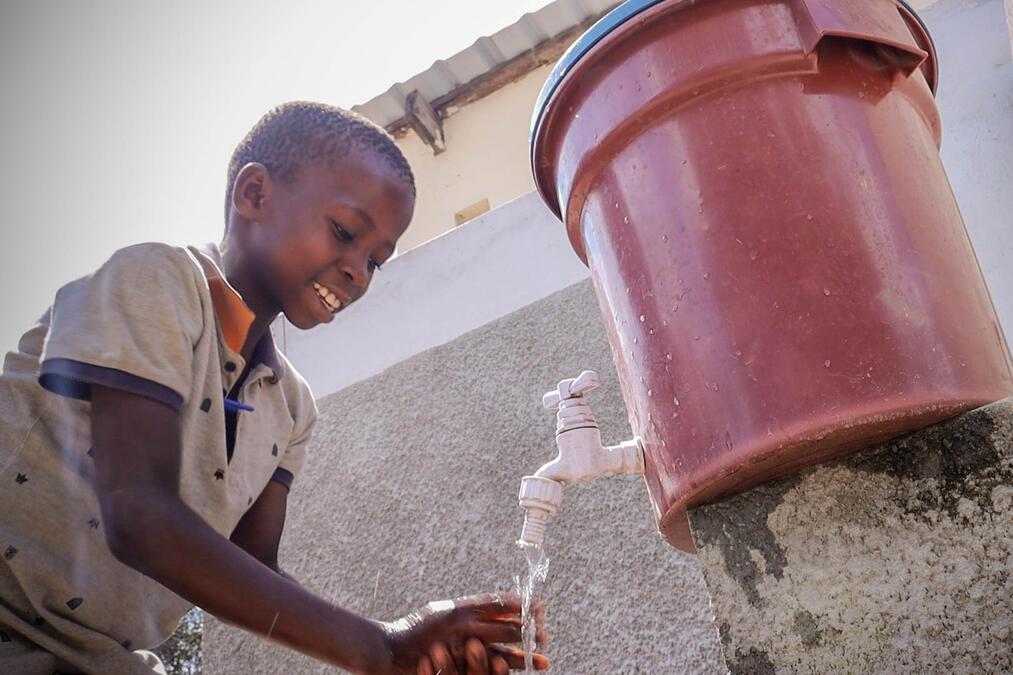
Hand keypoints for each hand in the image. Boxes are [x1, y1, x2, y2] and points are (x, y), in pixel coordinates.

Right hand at [381, 593, 547, 673]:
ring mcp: (460, 645)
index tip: (540, 608)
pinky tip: (517, 669)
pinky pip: (485, 667)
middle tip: (545, 635)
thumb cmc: (417, 629)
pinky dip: (503, 668)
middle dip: (529, 631)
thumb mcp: (443, 611)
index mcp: (461, 608)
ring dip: (523, 654)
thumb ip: (469, 609)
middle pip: (505, 625)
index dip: (522, 606)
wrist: (389, 651)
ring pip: (501, 649)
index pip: (499, 603)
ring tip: (542, 658)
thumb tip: (501, 608)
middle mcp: (463, 623)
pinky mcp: (456, 664)